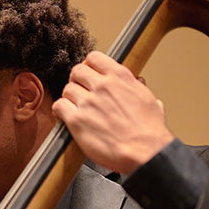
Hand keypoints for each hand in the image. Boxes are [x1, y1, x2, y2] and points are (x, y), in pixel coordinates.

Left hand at [52, 50, 174, 174]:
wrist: (143, 150)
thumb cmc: (149, 130)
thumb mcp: (149, 99)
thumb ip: (138, 88)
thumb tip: (138, 82)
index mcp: (120, 77)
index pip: (94, 58)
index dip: (89, 66)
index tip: (88, 74)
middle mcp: (102, 86)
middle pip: (77, 71)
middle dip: (77, 80)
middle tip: (80, 90)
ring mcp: (88, 102)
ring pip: (67, 89)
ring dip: (69, 97)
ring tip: (75, 106)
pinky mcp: (77, 120)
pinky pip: (59, 106)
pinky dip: (60, 110)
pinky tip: (66, 115)